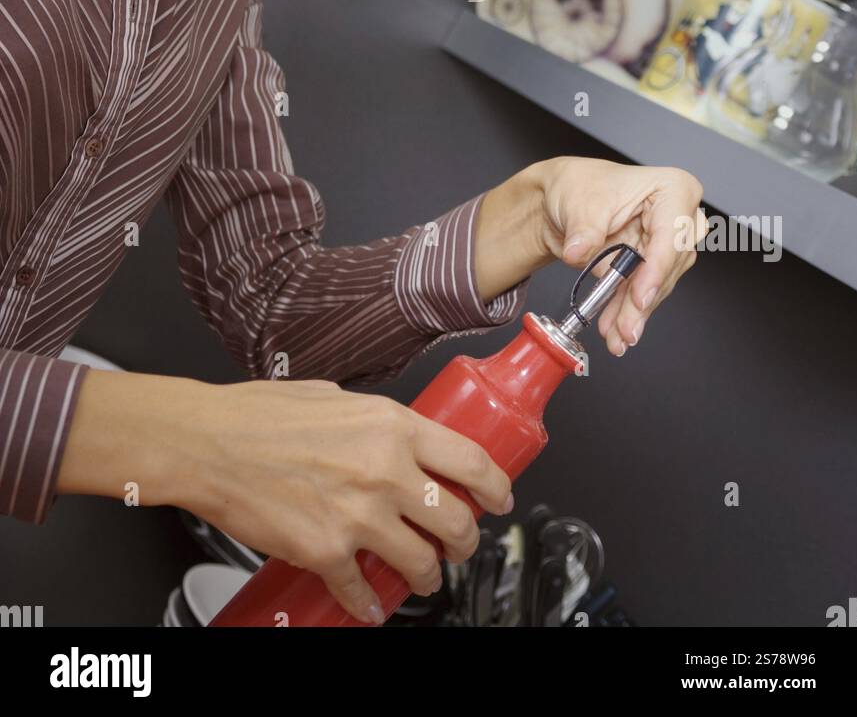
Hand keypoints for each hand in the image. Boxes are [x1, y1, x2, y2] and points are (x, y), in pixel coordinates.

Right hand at [189, 378, 513, 624]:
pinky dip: (369, 604)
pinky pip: (362, 591)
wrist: (211, 443)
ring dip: (427, 576)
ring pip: (421, 562)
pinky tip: (369, 605)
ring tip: (423, 576)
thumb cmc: (262, 414)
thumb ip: (377, 421)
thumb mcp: (338, 397)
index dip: (496, 487)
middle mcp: (385, 470)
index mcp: (393, 425)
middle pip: (455, 520)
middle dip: (465, 541)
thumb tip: (399, 437)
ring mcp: (358, 515)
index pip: (470, 460)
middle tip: (461, 544)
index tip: (500, 499)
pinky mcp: (327, 551)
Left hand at [536, 156, 706, 354]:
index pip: (672, 235)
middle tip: (626, 327)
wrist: (562, 200)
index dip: (656, 269)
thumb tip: (579, 251)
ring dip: (635, 314)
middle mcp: (678, 217)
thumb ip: (584, 229)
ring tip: (616, 335)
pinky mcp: (651, 266)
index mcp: (673, 189)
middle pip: (667, 267)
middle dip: (642, 301)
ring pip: (657, 287)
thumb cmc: (581, 186)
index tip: (640, 296)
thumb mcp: (579, 201)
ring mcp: (666, 244)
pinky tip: (615, 330)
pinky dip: (627, 313)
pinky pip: (643, 294)